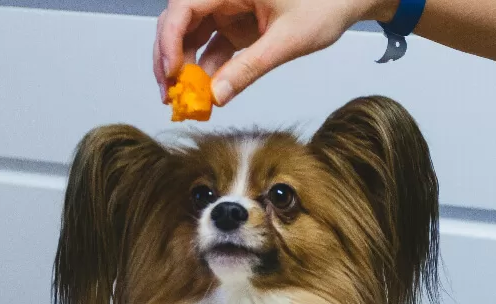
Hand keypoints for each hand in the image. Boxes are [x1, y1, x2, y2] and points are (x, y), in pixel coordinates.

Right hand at [154, 0, 396, 105]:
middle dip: (168, 58)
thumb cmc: (326, 3)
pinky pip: (211, 47)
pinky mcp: (235, 26)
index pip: (183, 7)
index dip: (169, 40)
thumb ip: (250, 68)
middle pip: (178, 22)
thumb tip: (217, 96)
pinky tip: (206, 95)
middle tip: (170, 95)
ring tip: (184, 101)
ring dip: (184, 68)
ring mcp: (227, 9)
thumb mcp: (288, 39)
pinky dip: (206, 71)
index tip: (171, 73)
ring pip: (190, 37)